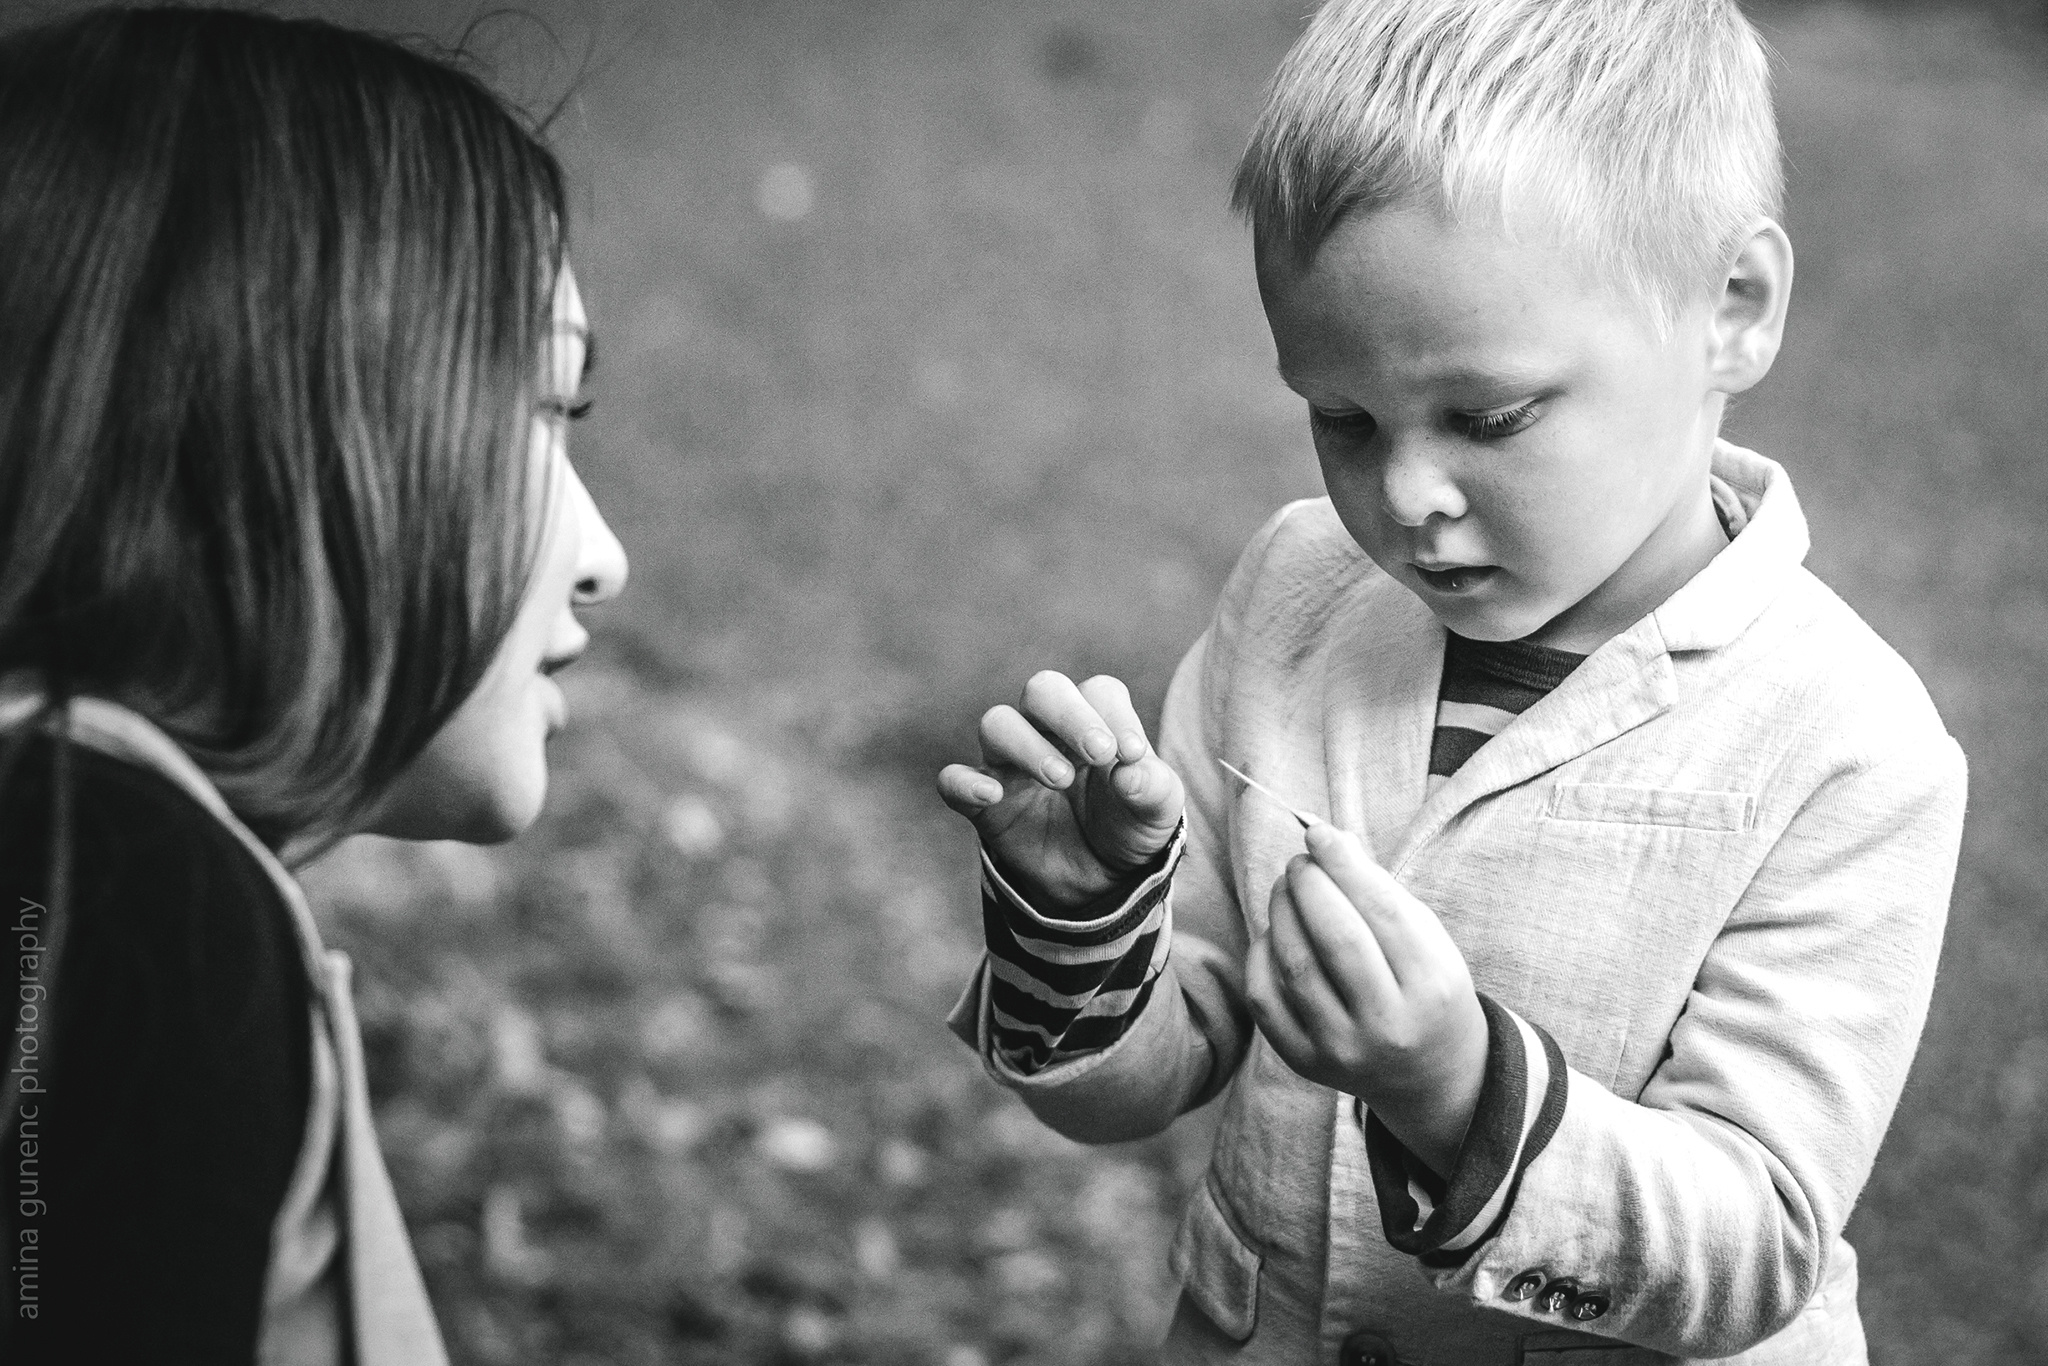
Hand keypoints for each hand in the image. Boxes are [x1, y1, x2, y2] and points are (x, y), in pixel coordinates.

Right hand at [936, 671, 1183, 914]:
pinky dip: (966, 783)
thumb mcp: (1157, 814)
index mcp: (1097, 721)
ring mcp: (1011, 764)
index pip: (1099, 692)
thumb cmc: (1129, 827)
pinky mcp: (985, 804)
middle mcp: (1049, 730)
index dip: (1115, 716)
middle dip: (1069, 714)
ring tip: (1061, 780)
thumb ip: (1154, 789)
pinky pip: (954, 781)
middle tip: (1099, 754)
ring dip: (1028, 745)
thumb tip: (1131, 772)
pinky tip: (991, 795)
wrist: (1101, 881)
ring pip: (998, 724)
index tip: (1132, 756)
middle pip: (1043, 689)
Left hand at [1246, 821, 1487, 1176]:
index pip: (1380, 911)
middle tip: (1300, 862)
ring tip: (1287, 888)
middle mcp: (1387, 1023)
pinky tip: (1276, 934)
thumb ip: (1380, 890)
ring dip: (1281, 911)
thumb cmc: (1424, 988)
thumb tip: (1327, 837)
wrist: (1429, 1074)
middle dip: (1308, 884)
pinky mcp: (1305, 1061)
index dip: (1343, 863)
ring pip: (1294, 964)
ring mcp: (1343, 1048)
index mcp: (1430, 986)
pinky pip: (1264, 997)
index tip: (1318, 833)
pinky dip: (1262, 954)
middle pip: (1334, 937)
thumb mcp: (1427, 939)